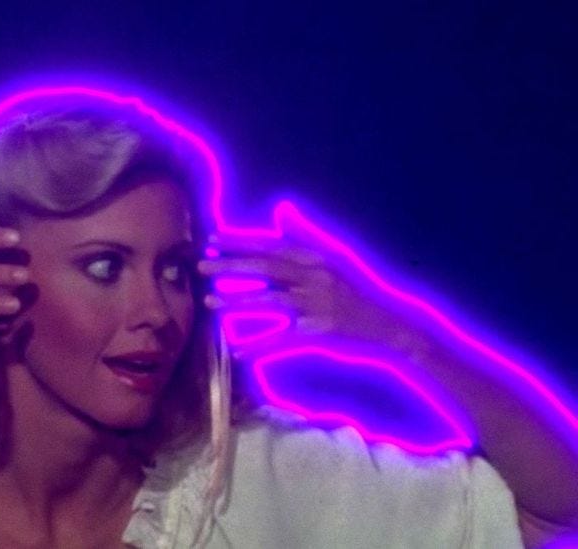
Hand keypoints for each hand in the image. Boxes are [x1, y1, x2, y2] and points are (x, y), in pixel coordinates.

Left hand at [198, 202, 426, 355]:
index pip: (272, 246)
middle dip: (231, 266)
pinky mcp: (318, 332)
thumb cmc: (352, 293)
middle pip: (266, 268)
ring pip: (270, 301)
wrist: (388, 326)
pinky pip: (282, 339)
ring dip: (236, 302)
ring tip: (208, 303)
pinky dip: (259, 346)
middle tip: (201, 266)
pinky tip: (237, 352)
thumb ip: (301, 237)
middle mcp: (314, 277)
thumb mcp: (329, 261)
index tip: (212, 240)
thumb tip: (281, 211)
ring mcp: (316, 305)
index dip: (241, 242)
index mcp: (314, 259)